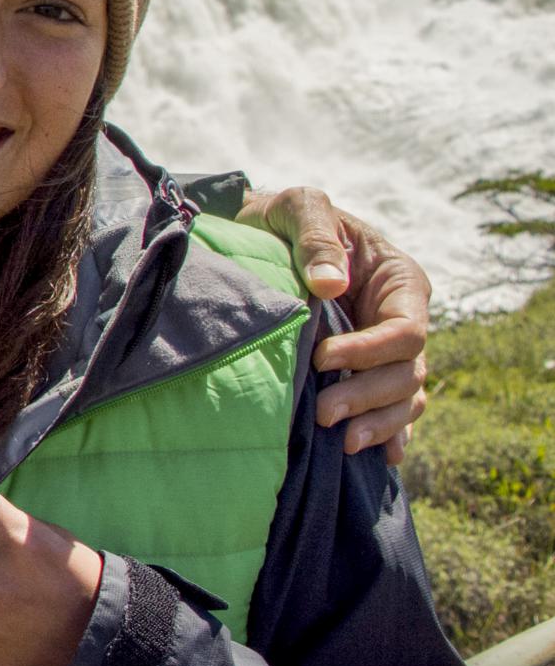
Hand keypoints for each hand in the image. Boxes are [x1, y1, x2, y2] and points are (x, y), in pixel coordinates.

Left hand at [238, 186, 431, 461]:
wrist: (258, 235)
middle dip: (369, 396)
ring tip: (341, 441)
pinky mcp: (365, 371)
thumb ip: (316, 239)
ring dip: (378, 423)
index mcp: (398, 280)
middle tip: (324, 414)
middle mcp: (401, 318)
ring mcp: (385, 349)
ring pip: (403, 397)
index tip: (322, 358)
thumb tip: (331, 286)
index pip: (405, 330)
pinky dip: (388, 433)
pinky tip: (380, 457)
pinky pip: (391, 409)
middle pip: (406, 372)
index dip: (370, 351)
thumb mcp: (299, 208)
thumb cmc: (283, 217)